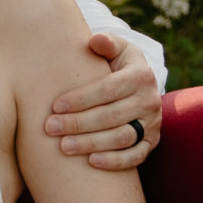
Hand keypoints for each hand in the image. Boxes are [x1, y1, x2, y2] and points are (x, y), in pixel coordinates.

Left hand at [45, 34, 161, 170]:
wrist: (136, 84)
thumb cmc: (115, 64)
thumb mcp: (115, 48)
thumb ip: (106, 43)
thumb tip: (95, 40)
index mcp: (141, 74)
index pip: (108, 89)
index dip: (80, 99)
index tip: (54, 106)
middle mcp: (150, 100)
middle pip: (111, 116)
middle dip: (78, 123)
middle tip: (50, 128)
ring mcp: (152, 123)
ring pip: (121, 138)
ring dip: (91, 144)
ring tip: (64, 147)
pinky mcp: (151, 142)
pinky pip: (135, 156)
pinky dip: (114, 161)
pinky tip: (91, 162)